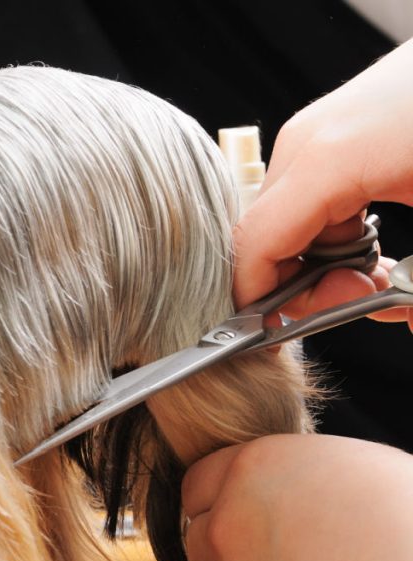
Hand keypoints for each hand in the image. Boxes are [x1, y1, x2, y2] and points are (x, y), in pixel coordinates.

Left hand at [184, 433, 412, 560]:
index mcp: (246, 471)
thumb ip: (282, 477)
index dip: (216, 503)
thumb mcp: (336, 464)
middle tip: (279, 558)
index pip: (195, 488)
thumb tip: (269, 489)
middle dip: (225, 550)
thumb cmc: (405, 515)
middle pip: (197, 541)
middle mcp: (226, 525)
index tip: (235, 516)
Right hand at [232, 39, 412, 327]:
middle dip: (311, 285)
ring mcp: (318, 133)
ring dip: (329, 263)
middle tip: (367, 299)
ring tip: (386, 274)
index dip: (261, 302)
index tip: (282, 336)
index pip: (256, 245)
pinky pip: (311, 200)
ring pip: (291, 224)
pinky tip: (379, 243)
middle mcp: (309, 143)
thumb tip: (410, 320)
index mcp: (329, 159)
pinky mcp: (334, 132)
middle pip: (271, 239)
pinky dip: (338, 233)